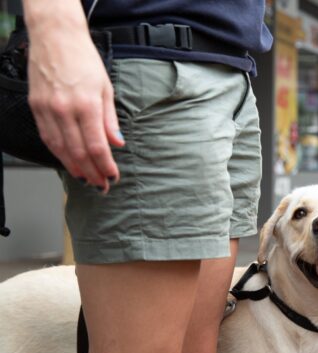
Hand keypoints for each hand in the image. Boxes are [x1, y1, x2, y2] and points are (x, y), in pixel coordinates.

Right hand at [24, 0, 124, 192]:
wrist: (55, 37)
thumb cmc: (84, 59)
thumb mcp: (106, 89)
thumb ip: (110, 120)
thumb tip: (117, 143)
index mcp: (86, 104)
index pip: (97, 146)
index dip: (105, 166)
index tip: (112, 177)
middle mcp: (64, 109)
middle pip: (78, 152)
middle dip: (91, 172)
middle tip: (101, 185)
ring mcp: (47, 109)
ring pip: (60, 148)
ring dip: (74, 167)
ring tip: (86, 178)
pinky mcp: (35, 106)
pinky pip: (47, 137)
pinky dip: (58, 153)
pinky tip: (68, 161)